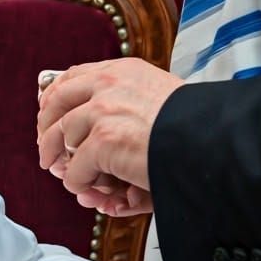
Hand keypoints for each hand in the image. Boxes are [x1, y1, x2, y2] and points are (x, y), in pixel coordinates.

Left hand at [36, 57, 183, 215]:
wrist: (215, 141)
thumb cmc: (193, 126)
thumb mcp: (157, 96)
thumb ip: (125, 99)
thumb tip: (89, 115)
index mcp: (123, 71)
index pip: (73, 77)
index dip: (54, 98)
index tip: (47, 114)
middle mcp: (109, 85)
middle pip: (56, 102)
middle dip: (45, 130)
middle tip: (47, 152)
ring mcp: (104, 111)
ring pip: (62, 138)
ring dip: (63, 162)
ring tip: (67, 175)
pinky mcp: (104, 141)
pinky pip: (75, 169)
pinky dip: (79, 183)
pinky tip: (89, 189)